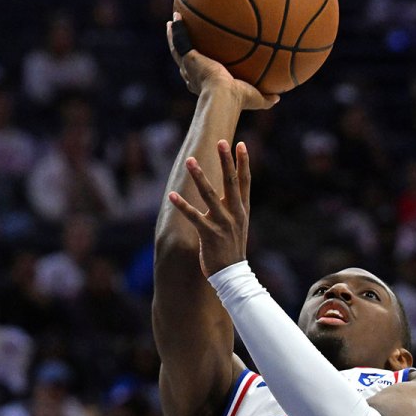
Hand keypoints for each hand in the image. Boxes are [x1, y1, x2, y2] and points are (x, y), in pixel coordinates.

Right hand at [168, 13, 279, 110]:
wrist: (223, 96)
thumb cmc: (239, 100)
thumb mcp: (256, 99)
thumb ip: (266, 98)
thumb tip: (278, 97)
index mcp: (205, 85)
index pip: (198, 76)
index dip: (197, 70)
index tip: (200, 62)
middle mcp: (193, 76)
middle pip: (184, 62)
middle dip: (182, 52)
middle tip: (181, 42)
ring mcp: (189, 67)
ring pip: (177, 49)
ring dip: (173, 35)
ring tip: (171, 23)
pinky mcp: (188, 57)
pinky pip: (179, 40)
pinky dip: (176, 29)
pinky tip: (176, 16)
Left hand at [168, 141, 251, 276]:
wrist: (233, 274)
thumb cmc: (232, 248)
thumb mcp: (239, 224)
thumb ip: (234, 206)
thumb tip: (228, 190)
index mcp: (243, 209)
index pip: (244, 181)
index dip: (243, 162)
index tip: (240, 143)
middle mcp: (235, 213)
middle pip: (231, 182)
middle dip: (226, 161)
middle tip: (221, 141)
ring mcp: (223, 223)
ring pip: (210, 195)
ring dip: (199, 176)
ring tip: (191, 160)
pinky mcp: (209, 234)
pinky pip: (193, 217)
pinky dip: (182, 206)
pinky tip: (171, 195)